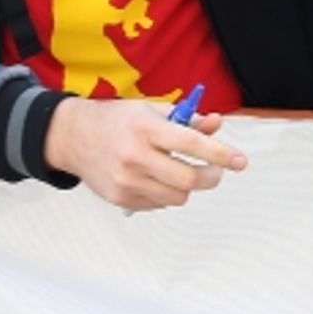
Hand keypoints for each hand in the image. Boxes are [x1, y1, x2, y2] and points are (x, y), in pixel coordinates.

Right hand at [44, 98, 246, 210]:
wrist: (72, 137)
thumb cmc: (117, 120)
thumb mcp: (151, 109)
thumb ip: (187, 119)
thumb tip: (216, 124)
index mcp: (145, 128)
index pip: (191, 144)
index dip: (220, 154)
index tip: (239, 161)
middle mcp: (135, 156)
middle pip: (188, 179)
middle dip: (211, 177)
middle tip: (215, 171)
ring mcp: (126, 181)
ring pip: (177, 197)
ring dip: (188, 187)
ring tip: (181, 171)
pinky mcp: (120, 198)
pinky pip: (159, 204)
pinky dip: (166, 193)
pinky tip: (156, 178)